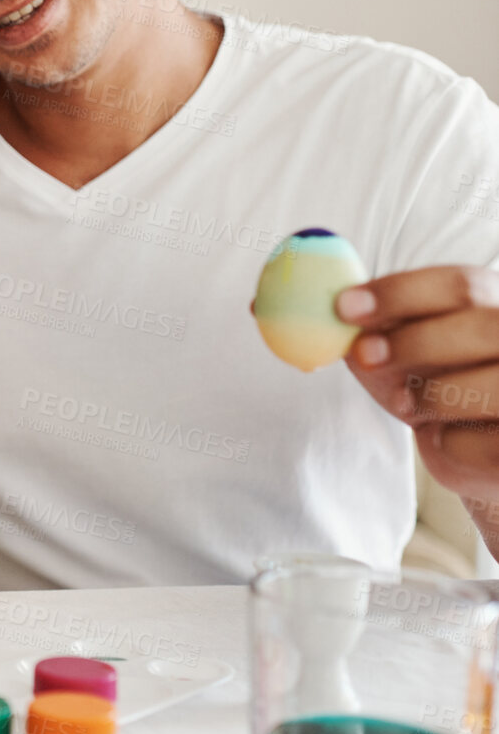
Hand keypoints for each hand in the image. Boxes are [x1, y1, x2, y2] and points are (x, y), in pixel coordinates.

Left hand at [338, 266, 498, 541]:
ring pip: (493, 384)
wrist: (472, 451)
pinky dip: (450, 441)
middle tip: (364, 356)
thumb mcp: (385, 350)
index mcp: (490, 304)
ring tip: (405, 401)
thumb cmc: (425, 385)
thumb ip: (343, 325)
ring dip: (433, 394)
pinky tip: (440, 436)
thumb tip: (258, 305)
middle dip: (416, 341)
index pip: (456, 282)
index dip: (400, 292)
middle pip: (482, 325)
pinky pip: (486, 441)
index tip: (343, 307)